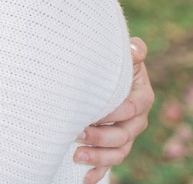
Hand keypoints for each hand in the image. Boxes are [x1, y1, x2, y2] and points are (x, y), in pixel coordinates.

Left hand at [74, 37, 154, 183]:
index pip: (130, 109)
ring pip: (118, 152)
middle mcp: (136, 119)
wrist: (104, 73)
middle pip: (124, 134)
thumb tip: (134, 49)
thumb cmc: (113, 63)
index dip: (112, 113)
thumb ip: (132, 51)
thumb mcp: (122, 55)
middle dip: (100, 137)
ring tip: (76, 155)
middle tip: (77, 133)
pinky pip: (110, 163)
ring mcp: (126, 134)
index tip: (91, 112)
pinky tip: (85, 179)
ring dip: (98, 157)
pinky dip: (98, 172)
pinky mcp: (113, 145)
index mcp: (141, 97)